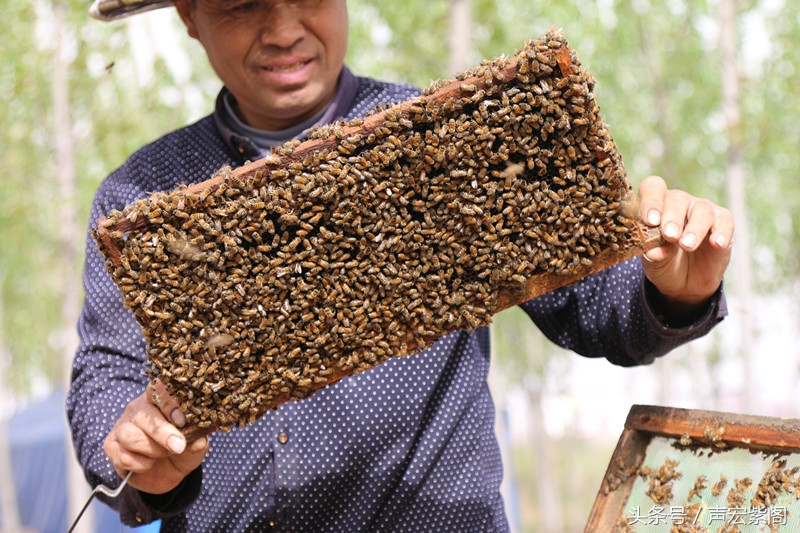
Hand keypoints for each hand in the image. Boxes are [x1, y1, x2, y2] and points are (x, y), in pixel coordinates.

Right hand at [103, 380, 208, 494]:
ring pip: (130, 436)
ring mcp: (122, 426)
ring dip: (152, 450)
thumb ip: (197, 439)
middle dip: (162, 432)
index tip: (181, 419)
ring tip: (164, 454)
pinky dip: (141, 464)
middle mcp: (137, 408)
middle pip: (143, 415)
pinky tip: (149, 463)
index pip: (158, 389)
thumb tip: (198, 441)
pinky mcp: (111, 446)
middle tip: (179, 446)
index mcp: (159, 398)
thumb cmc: (183, 448)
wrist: (169, 472)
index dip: (168, 402)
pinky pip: (123, 456)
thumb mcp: (196, 443)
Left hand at [636, 176, 733, 316]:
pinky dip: (721, 232)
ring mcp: (702, 211)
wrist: (686, 282)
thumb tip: (655, 252)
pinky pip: (724, 222)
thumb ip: (653, 253)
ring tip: (687, 245)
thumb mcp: (654, 261)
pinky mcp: (723, 223)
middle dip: (672, 217)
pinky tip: (716, 243)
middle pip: (677, 199)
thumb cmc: (665, 263)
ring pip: (701, 210)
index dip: (651, 200)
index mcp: (657, 206)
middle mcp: (680, 203)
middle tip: (669, 235)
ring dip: (694, 228)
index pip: (653, 189)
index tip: (650, 220)